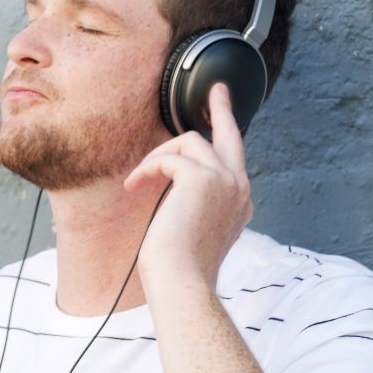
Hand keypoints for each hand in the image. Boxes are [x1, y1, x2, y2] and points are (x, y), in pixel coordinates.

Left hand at [123, 83, 253, 290]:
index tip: (218, 125)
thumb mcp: (194, 230)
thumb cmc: (180, 266)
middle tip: (217, 90)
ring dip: (157, 156)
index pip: (233, 161)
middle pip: (231, 135)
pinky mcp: (203, 178)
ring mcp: (226, 180)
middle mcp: (240, 187)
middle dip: (223, 108)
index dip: (218, 143)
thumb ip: (197, 204)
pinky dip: (146, 168)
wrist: (182, 281)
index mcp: (240, 202)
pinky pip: (167, 157)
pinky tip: (132, 185)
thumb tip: (177, 183)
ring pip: (189, 141)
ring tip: (138, 179)